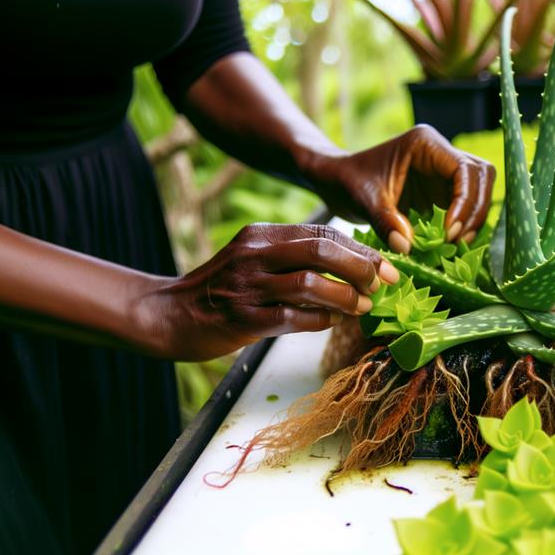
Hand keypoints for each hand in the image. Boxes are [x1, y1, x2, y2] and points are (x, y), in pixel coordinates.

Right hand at [134, 223, 399, 360]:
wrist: (168, 315)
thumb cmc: (223, 290)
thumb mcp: (254, 260)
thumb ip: (294, 258)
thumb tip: (352, 268)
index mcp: (261, 236)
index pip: (321, 232)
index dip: (359, 248)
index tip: (386, 265)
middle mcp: (253, 255)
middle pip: (319, 251)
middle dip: (360, 267)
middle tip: (382, 284)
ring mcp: (246, 286)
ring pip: (309, 284)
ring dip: (344, 297)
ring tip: (362, 307)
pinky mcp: (242, 318)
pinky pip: (291, 318)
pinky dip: (319, 320)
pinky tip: (331, 322)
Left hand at [311, 125, 495, 252]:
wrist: (338, 182)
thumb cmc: (348, 181)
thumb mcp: (365, 200)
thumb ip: (386, 221)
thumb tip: (408, 246)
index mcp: (425, 144)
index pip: (464, 169)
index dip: (465, 200)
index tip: (449, 231)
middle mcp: (440, 154)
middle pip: (481, 176)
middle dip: (475, 209)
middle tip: (457, 240)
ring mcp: (443, 172)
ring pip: (479, 190)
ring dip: (473, 218)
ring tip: (456, 244)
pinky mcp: (441, 190)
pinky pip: (465, 205)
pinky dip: (463, 224)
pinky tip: (450, 243)